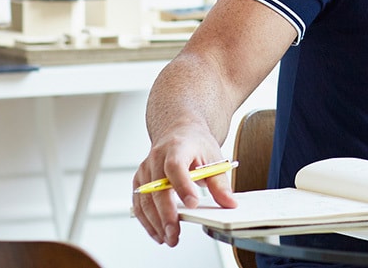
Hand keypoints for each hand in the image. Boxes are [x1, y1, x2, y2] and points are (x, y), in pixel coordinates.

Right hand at [131, 126, 237, 246]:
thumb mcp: (214, 157)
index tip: (193, 204)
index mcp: (177, 147)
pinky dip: (147, 221)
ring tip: (169, 238)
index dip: (182, 185)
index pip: (176, 166)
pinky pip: (139, 204)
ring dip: (155, 222)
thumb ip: (220, 183)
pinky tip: (157, 232)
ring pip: (145, 199)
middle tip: (175, 233)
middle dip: (166, 214)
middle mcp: (157, 158)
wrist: (178, 130)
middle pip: (157, 188)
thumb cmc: (195, 143)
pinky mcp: (140, 181)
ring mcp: (145, 170)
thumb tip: (229, 203)